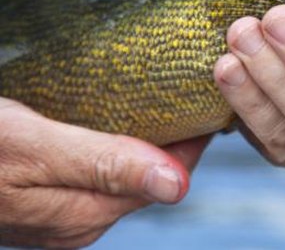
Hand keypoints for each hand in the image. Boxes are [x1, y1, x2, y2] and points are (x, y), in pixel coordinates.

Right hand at [0, 98, 210, 247]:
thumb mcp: (38, 149)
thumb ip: (105, 165)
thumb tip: (177, 185)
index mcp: (86, 214)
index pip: (169, 178)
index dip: (194, 140)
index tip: (213, 104)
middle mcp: (79, 222)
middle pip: (152, 177)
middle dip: (177, 139)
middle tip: (197, 95)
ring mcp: (61, 215)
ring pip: (127, 175)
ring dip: (149, 141)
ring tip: (167, 102)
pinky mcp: (45, 200)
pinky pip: (100, 173)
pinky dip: (118, 145)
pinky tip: (119, 120)